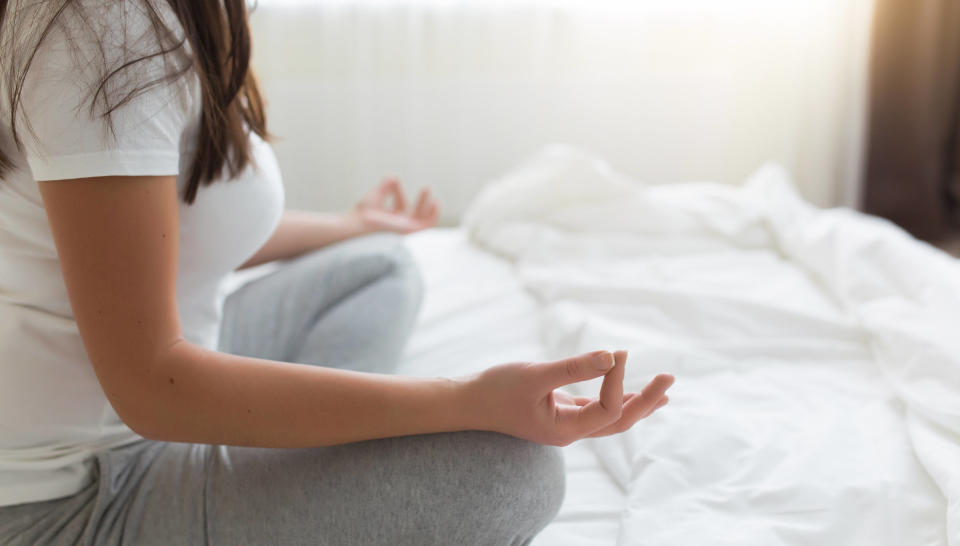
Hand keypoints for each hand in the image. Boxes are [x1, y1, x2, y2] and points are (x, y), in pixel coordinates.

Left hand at [354, 177, 439, 233]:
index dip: (397, 191)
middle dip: (421, 201)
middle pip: (415, 214)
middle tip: (426, 188)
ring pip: (423, 219)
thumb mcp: (376, 195)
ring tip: (429, 191)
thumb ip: (385, 186)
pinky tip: (435, 202)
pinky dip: (434, 214)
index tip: (394, 181)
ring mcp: (405, 230)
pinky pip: (427, 225)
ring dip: (428, 206)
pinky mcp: (410, 231)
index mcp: (389, 220)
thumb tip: (393, 176)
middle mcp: (398, 226)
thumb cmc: (362, 214)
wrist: (360, 223)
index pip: (399, 206)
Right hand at [463, 350, 673, 445]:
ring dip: (637, 403)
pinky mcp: (560, 412)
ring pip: (610, 418)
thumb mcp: (535, 375)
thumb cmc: (496, 389)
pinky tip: (627, 389)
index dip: (618, 381)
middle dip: (647, 401)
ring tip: (663, 391)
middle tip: (670, 378)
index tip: (617, 353)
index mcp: (566, 429)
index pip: (607, 409)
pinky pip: (596, 409)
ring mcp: (566, 424)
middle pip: (619, 422)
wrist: (467, 402)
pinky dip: (615, 398)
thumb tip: (612, 356)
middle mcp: (570, 432)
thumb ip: (573, 367)